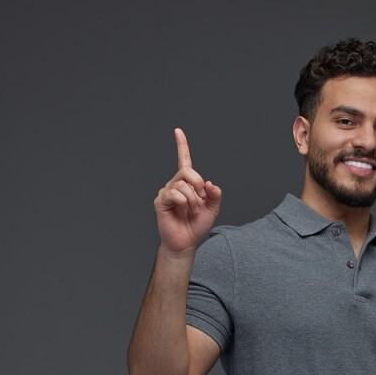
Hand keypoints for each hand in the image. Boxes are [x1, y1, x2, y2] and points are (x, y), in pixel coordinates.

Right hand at [154, 128, 222, 255]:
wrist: (186, 243)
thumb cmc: (196, 227)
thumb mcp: (212, 209)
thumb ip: (215, 195)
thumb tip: (210, 184)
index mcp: (187, 184)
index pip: (184, 161)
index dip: (181, 145)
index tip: (178, 131)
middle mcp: (175, 184)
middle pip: (188, 171)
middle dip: (198, 184)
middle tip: (201, 200)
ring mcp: (166, 192)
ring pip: (182, 184)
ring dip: (193, 199)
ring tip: (192, 211)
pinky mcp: (160, 201)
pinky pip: (174, 193)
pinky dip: (184, 202)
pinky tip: (184, 211)